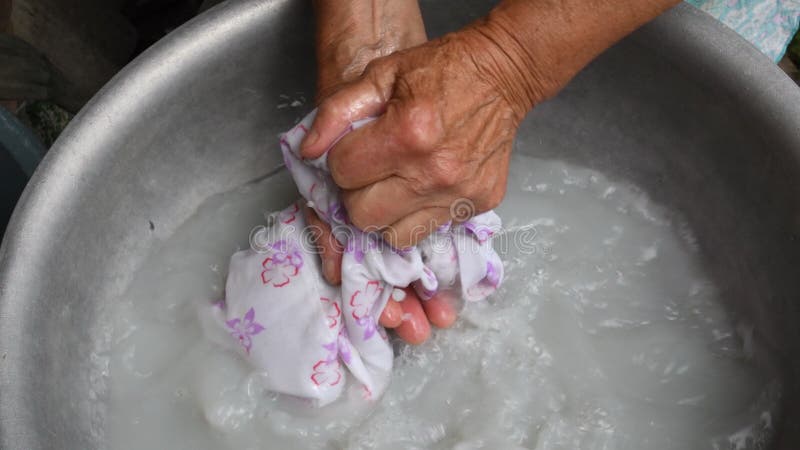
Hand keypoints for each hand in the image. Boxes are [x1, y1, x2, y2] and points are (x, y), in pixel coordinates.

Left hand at [301, 27, 539, 247]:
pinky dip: (418, 214)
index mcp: (406, 134)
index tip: (356, 149)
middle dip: (357, 195)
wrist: (502, 74)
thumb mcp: (380, 75)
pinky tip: (422, 188)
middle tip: (370, 173)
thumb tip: (309, 151)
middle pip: (363, 215)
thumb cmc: (440, 70)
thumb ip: (337, 112)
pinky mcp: (478, 203)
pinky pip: (430, 229)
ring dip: (386, 214)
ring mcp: (459, 193)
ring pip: (394, 235)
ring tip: (394, 186)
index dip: (342, 161)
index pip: (343, 174)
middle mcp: (433, 172)